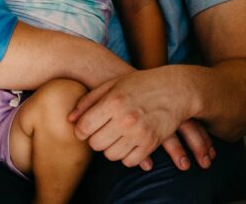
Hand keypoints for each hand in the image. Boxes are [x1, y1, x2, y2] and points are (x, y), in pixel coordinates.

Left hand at [69, 67, 213, 170]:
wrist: (176, 90)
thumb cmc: (140, 84)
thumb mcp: (112, 84)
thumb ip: (88, 101)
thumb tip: (70, 119)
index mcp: (113, 102)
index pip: (84, 127)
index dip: (79, 130)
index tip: (83, 128)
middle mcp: (126, 120)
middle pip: (96, 144)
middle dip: (93, 139)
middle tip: (98, 132)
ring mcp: (140, 133)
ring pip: (111, 155)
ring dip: (108, 148)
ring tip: (112, 136)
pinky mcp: (152, 144)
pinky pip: (130, 161)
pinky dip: (125, 156)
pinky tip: (126, 144)